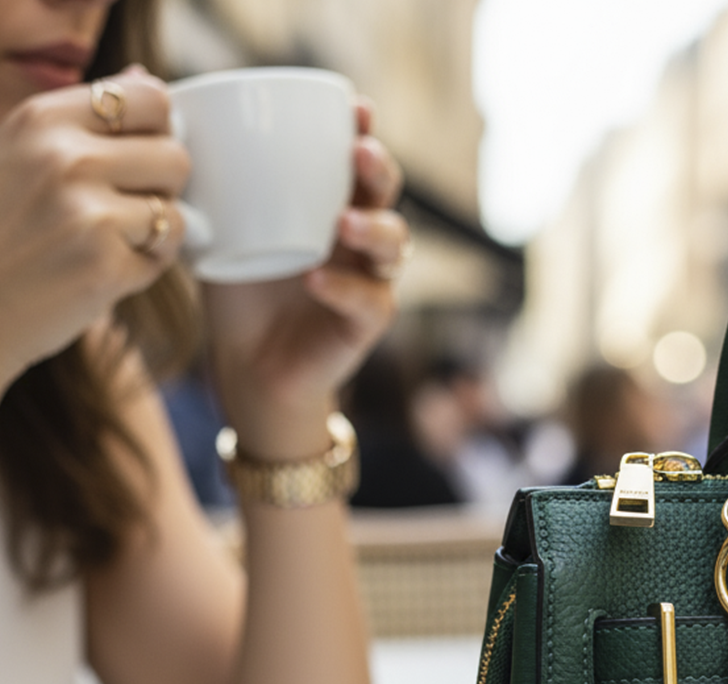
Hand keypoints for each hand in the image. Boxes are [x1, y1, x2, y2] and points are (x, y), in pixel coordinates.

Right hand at [0, 68, 185, 387]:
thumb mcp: (24, 151)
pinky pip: (164, 255)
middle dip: (163, 187)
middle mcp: (64, 159)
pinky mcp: (104, 266)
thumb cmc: (5, 229)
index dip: (160, 130)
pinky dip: (146, 265)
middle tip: (124, 208)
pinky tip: (106, 268)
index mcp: (44, 120)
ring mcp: (86, 214)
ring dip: (155, 231)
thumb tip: (142, 77)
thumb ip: (83, 118)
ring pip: (175, 211)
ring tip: (112, 240)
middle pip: (175, 156)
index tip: (140, 154)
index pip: (150, 98)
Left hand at [201, 100, 409, 453]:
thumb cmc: (238, 290)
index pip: (355, 158)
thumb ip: (192, 168)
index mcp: (329, 203)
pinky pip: (369, 302)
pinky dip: (345, 289)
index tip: (353, 106)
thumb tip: (140, 78)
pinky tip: (316, 280)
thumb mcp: (211, 224)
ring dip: (374, 229)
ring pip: (393, 245)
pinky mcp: (365, 324)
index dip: (361, 130)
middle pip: (386, 193)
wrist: (249, 366)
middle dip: (378, 170)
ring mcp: (367, 279)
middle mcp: (357, 237)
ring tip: (342, 225)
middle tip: (359, 154)